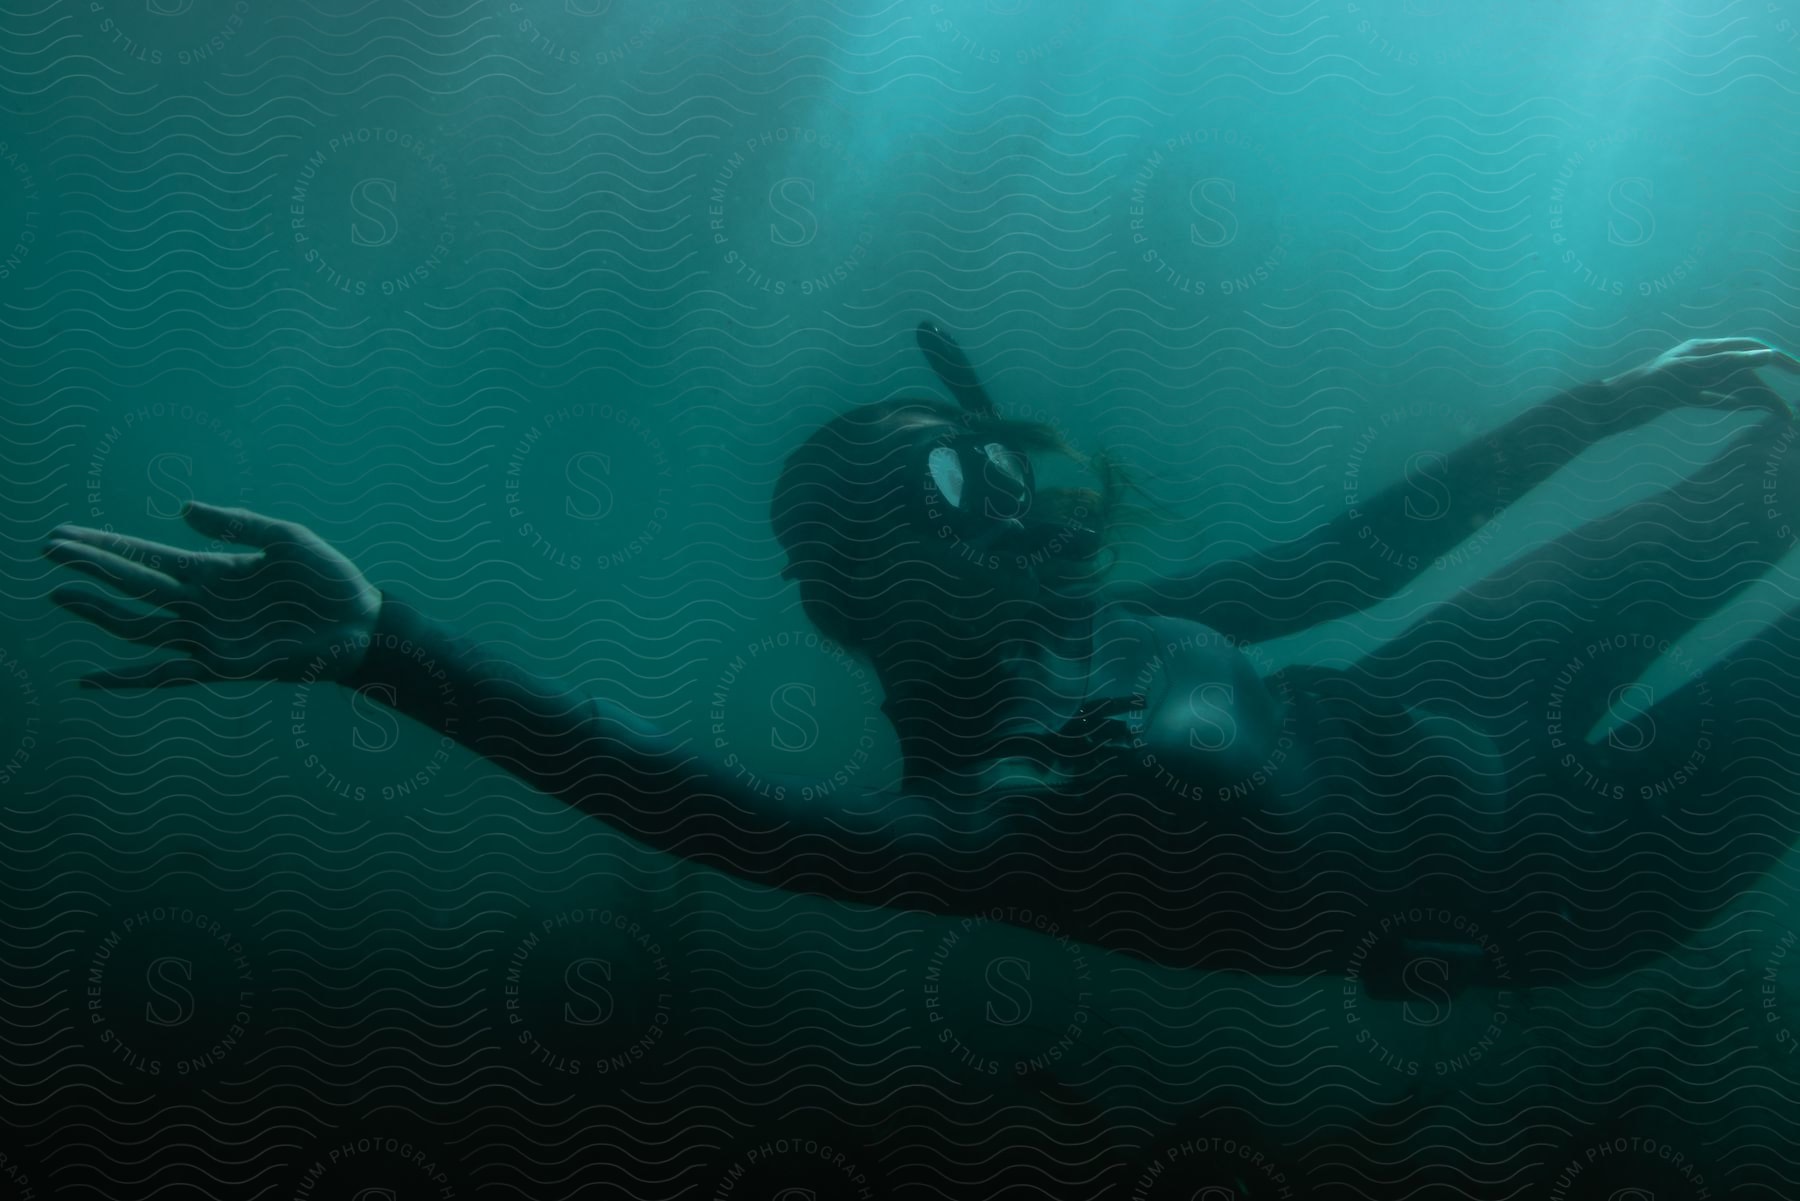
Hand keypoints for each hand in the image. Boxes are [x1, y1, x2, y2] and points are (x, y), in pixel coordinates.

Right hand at [42, 501, 381, 689]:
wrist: (362, 623)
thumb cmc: (329, 580)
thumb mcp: (285, 537)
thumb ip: (236, 524)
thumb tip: (182, 508)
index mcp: (212, 571)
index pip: (145, 556)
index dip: (104, 546)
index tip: (61, 535)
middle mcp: (201, 604)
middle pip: (132, 585)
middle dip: (91, 568)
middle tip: (48, 549)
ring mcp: (208, 636)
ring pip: (138, 624)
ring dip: (100, 611)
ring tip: (61, 594)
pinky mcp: (222, 666)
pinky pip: (166, 675)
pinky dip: (128, 679)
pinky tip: (91, 679)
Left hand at [1603, 336, 1799, 426]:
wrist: (1607, 406)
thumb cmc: (1642, 387)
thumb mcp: (1686, 373)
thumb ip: (1726, 363)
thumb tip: (1768, 355)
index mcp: (1703, 349)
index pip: (1750, 349)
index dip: (1779, 360)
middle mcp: (1700, 361)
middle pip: (1746, 371)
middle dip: (1771, 388)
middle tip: (1790, 412)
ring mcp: (1691, 378)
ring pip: (1734, 386)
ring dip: (1758, 399)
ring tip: (1781, 416)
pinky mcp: (1681, 395)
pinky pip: (1717, 397)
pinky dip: (1736, 402)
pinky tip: (1750, 410)